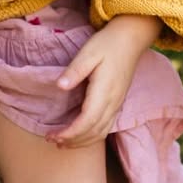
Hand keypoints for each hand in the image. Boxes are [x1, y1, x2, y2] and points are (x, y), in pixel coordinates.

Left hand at [52, 15, 159, 146]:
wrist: (131, 38)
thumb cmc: (107, 44)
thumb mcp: (88, 52)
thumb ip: (75, 70)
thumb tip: (59, 86)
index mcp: (104, 91)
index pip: (87, 121)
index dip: (70, 133)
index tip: (53, 136)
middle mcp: (113, 102)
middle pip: (94, 131)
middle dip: (73, 141)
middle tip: (51, 141)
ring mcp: (117, 104)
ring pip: (101, 132)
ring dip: (82, 141)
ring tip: (62, 143)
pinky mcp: (117, 102)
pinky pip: (106, 127)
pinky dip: (91, 136)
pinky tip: (79, 135)